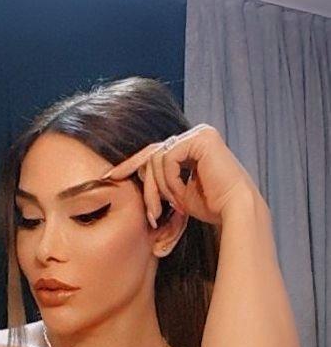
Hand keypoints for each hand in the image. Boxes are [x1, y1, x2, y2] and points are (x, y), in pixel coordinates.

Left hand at [102, 123, 260, 227]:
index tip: (110, 176)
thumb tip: (139, 175)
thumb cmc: (212, 207)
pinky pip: (168, 158)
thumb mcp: (179, 191)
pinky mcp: (201, 138)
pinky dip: (170, 181)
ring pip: (157, 158)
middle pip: (152, 154)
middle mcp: (196, 134)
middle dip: (146, 186)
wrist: (235, 212)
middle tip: (151, 213)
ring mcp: (199, 133)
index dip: (131, 165)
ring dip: (160, 188)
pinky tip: (182, 196)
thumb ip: (163, 179)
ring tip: (173, 207)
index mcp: (192, 145)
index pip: (155, 152)